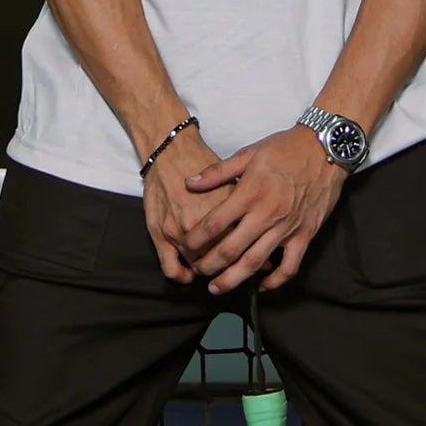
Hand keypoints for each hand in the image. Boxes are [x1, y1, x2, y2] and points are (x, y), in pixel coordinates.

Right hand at [142, 124, 235, 283]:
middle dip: (228, 269)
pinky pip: (172, 269)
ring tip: (209, 267)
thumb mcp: (234, 177)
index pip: (241, 248)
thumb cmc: (202, 161)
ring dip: (203, 270)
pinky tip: (186, 274)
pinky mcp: (161, 234)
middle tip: (232, 268)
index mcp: (225, 210)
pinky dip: (180, 275)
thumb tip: (265, 236)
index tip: (251, 261)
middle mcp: (201, 224)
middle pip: (220, 260)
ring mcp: (179, 231)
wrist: (171, 149)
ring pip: (196, 266)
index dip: (248, 259)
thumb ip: (247, 206)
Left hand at [179, 125, 346, 294]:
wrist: (326, 149)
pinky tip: (262, 285)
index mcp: (249, 193)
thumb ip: (218, 172)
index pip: (214, 223)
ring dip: (234, 279)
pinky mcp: (305, 235)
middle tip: (197, 272)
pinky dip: (275, 280)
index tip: (185, 247)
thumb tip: (190, 183)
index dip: (195, 239)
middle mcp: (266, 214)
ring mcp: (287, 228)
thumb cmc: (286, 149)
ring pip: (256, 262)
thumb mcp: (249, 153)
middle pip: (231, 249)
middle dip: (209, 265)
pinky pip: (290, 266)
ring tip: (218, 288)